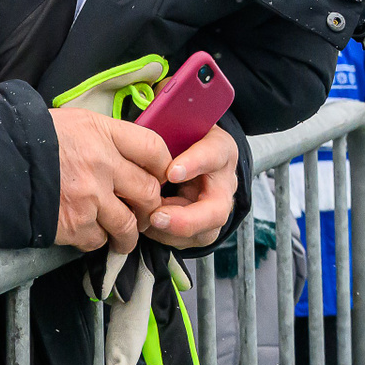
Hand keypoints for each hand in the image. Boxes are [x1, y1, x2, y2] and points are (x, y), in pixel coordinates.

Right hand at [49, 107, 168, 254]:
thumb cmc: (29, 139)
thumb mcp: (71, 122)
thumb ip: (103, 137)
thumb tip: (126, 154)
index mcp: (102, 133)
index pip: (154, 149)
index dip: (161, 167)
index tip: (158, 177)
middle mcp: (102, 164)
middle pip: (148, 192)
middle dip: (148, 206)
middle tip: (141, 212)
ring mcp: (90, 197)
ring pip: (129, 225)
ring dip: (128, 234)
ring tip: (122, 237)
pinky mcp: (74, 224)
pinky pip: (98, 240)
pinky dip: (96, 241)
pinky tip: (86, 233)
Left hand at [145, 123, 237, 248]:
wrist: (190, 152)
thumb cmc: (180, 137)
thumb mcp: (176, 124)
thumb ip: (164, 128)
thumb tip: (140, 133)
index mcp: (220, 150)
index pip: (213, 155)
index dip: (194, 164)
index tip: (171, 171)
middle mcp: (224, 182)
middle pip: (217, 209)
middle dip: (186, 218)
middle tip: (156, 216)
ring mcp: (217, 207)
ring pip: (205, 231)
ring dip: (173, 232)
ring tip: (146, 224)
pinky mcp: (205, 226)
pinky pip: (189, 240)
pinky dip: (166, 237)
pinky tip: (147, 228)